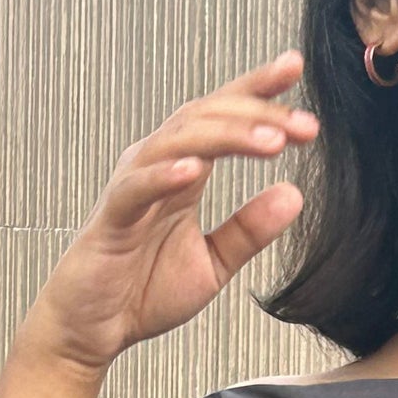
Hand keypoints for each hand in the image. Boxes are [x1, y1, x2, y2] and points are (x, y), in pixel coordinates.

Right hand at [19, 49, 319, 375]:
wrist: (94, 330)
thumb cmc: (142, 291)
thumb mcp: (213, 263)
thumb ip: (250, 230)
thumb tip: (294, 195)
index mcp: (182, 172)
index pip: (221, 117)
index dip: (256, 90)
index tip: (294, 67)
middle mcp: (156, 167)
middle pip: (205, 118)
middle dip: (256, 113)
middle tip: (303, 125)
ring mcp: (131, 187)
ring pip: (177, 142)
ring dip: (225, 136)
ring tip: (270, 141)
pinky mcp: (110, 218)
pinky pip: (136, 188)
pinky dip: (164, 175)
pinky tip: (195, 170)